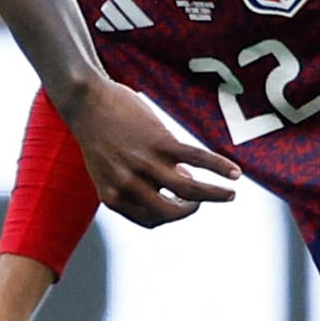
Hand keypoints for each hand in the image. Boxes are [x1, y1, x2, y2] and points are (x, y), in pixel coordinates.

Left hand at [63, 80, 238, 225]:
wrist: (85, 99)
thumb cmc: (97, 133)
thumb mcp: (108, 167)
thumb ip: (135, 181)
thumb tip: (181, 179)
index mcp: (113, 197)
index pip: (151, 220)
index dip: (170, 214)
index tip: (178, 200)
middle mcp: (128, 185)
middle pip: (171, 213)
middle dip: (191, 210)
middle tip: (202, 201)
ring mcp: (145, 164)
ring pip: (188, 190)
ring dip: (215, 195)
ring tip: (231, 193)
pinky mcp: (160, 142)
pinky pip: (196, 159)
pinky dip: (219, 167)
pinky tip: (235, 172)